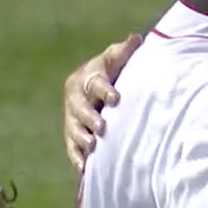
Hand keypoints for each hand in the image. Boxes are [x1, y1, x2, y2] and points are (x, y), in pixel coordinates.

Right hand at [62, 33, 142, 171]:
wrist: (94, 88)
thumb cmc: (112, 71)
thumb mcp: (117, 59)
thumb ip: (125, 51)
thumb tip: (136, 38)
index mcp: (87, 76)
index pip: (95, 82)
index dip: (105, 90)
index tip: (116, 98)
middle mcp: (76, 97)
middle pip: (80, 108)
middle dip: (89, 117)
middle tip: (102, 127)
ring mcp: (72, 117)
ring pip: (73, 128)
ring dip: (81, 138)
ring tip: (92, 146)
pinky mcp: (71, 134)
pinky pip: (71, 147)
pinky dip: (76, 157)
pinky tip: (83, 169)